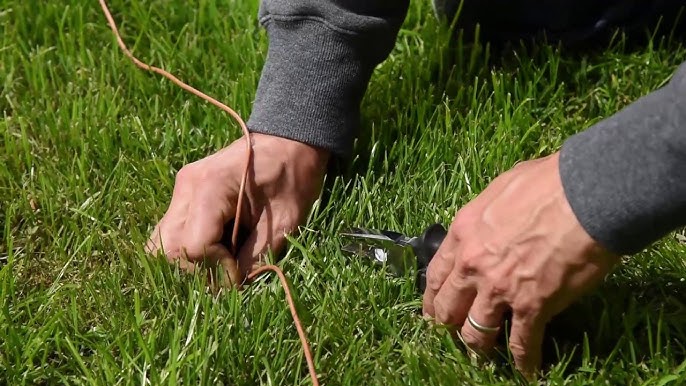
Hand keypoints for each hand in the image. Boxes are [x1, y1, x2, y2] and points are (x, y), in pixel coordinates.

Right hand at [146, 133, 328, 286]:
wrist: (291, 141)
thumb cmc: (293, 176)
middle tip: (230, 271)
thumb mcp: (284, 221)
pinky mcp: (185, 195)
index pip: (193, 247)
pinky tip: (218, 248)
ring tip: (222, 260)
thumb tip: (233, 288)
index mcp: (210, 188)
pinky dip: (189, 249)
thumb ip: (256, 256)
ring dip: (189, 262)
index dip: (217, 269)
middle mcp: (187, 187)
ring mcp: (182, 190)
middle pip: (167, 249)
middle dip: (198, 270)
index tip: (241, 273)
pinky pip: (172, 232)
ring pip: (162, 243)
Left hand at [422, 152, 619, 376]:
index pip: (435, 275)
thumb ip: (487, 214)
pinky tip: (527, 370)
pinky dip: (524, 361)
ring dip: (478, 348)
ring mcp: (500, 288)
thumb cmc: (549, 183)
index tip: (433, 309)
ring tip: (482, 356)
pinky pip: (522, 344)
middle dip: (446, 325)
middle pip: (447, 308)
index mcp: (463, 234)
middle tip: (451, 334)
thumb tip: (491, 221)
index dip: (432, 297)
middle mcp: (473, 265)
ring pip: (475, 333)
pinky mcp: (532, 306)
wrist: (586, 194)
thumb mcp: (501, 189)